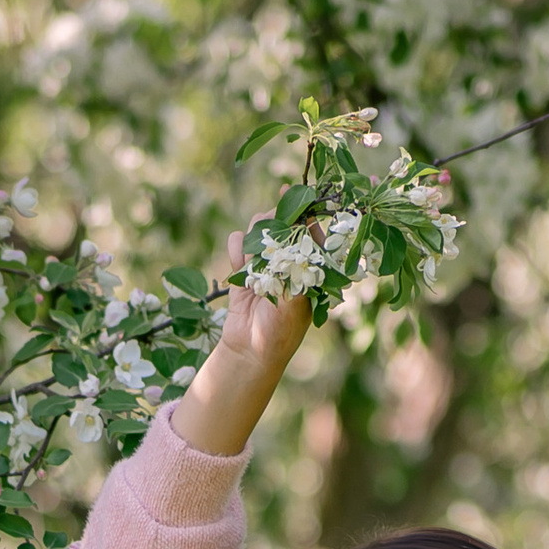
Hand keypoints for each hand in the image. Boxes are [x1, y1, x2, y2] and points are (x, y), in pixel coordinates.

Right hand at [171, 229, 311, 455]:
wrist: (250, 353)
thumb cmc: (282, 331)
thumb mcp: (298, 299)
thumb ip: (298, 267)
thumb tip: (302, 233)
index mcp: (309, 271)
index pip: (311, 234)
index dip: (306, 213)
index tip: (299, 195)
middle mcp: (289, 265)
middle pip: (284, 227)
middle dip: (277, 220)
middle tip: (271, 219)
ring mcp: (265, 267)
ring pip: (260, 233)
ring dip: (257, 232)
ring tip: (255, 241)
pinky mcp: (243, 272)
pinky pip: (239, 247)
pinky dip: (237, 247)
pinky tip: (238, 258)